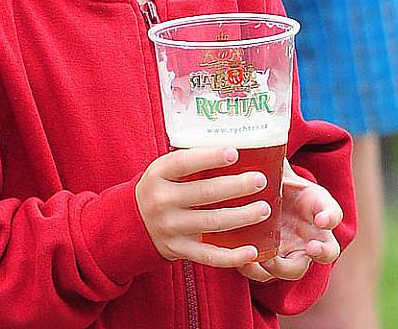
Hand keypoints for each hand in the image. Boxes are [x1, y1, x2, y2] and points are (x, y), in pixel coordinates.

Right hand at [136, 146, 268, 267]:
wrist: (133, 222)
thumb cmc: (160, 187)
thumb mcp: (163, 169)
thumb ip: (189, 159)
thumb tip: (232, 141)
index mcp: (157, 174)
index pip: (184, 163)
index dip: (209, 157)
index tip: (234, 152)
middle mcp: (161, 201)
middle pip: (204, 193)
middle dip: (235, 186)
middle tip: (260, 180)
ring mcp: (170, 227)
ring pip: (211, 223)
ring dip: (241, 217)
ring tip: (264, 209)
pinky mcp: (178, 250)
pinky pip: (208, 255)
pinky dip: (232, 256)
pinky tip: (252, 251)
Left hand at [236, 160, 342, 281]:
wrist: (253, 195)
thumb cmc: (271, 177)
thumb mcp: (274, 165)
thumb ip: (273, 153)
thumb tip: (267, 127)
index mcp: (314, 205)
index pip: (332, 212)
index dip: (330, 216)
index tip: (322, 217)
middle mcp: (309, 232)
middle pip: (327, 250)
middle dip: (323, 252)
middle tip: (312, 248)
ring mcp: (290, 250)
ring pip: (295, 268)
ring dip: (284, 266)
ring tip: (268, 258)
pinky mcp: (268, 261)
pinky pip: (266, 274)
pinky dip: (256, 270)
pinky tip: (243, 259)